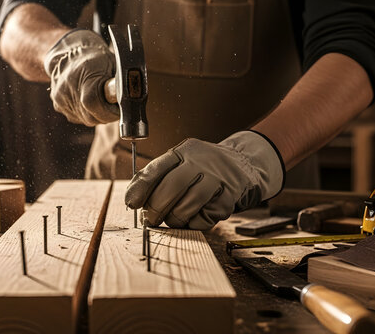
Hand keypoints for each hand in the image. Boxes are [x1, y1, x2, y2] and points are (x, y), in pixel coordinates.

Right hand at [44, 29, 118, 125]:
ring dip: (96, 113)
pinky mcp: (58, 104)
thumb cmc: (97, 58)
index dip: (109, 111)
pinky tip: (88, 98)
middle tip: (112, 104)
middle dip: (105, 114)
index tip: (118, 108)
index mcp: (83, 74)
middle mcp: (68, 87)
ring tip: (99, 97)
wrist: (71, 53)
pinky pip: (78, 117)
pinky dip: (86, 112)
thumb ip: (121, 82)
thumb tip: (132, 97)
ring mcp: (60, 98)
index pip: (94, 103)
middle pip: (91, 116)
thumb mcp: (114, 63)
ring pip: (86, 119)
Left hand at [125, 131, 284, 229]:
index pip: (156, 168)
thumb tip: (133, 199)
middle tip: (149, 219)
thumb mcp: (181, 162)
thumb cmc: (203, 169)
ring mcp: (218, 179)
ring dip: (174, 218)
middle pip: (172, 188)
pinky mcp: (230, 198)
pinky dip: (194, 223)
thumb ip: (158, 176)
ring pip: (188, 206)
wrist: (244, 165)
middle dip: (156, 208)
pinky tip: (194, 217)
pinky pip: (205, 218)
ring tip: (172, 219)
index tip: (131, 204)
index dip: (140, 188)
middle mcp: (202, 162)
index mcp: (184, 151)